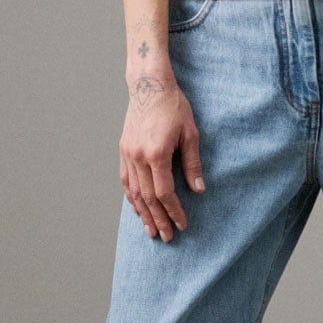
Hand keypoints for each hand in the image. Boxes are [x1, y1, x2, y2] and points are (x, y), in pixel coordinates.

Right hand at [119, 74, 205, 242]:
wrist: (150, 85)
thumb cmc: (174, 107)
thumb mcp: (190, 134)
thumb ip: (192, 164)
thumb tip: (198, 190)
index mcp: (156, 153)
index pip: (164, 192)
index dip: (174, 211)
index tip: (182, 224)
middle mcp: (138, 156)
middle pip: (147, 197)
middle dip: (158, 219)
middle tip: (167, 237)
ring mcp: (128, 153)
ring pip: (134, 192)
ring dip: (142, 213)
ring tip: (150, 230)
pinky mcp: (123, 149)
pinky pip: (126, 180)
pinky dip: (131, 197)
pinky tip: (137, 208)